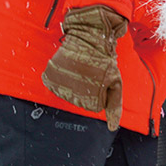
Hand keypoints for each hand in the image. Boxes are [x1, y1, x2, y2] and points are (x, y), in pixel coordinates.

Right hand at [41, 5, 126, 130]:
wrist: (89, 38)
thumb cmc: (105, 60)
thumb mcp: (115, 82)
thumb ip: (114, 105)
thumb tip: (112, 127)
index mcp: (90, 100)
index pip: (93, 106)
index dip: (100, 93)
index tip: (102, 80)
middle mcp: (72, 97)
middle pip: (79, 100)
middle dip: (87, 88)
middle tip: (91, 73)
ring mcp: (59, 86)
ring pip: (66, 92)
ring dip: (74, 82)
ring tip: (81, 69)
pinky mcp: (49, 76)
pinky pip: (54, 84)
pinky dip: (61, 77)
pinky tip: (70, 67)